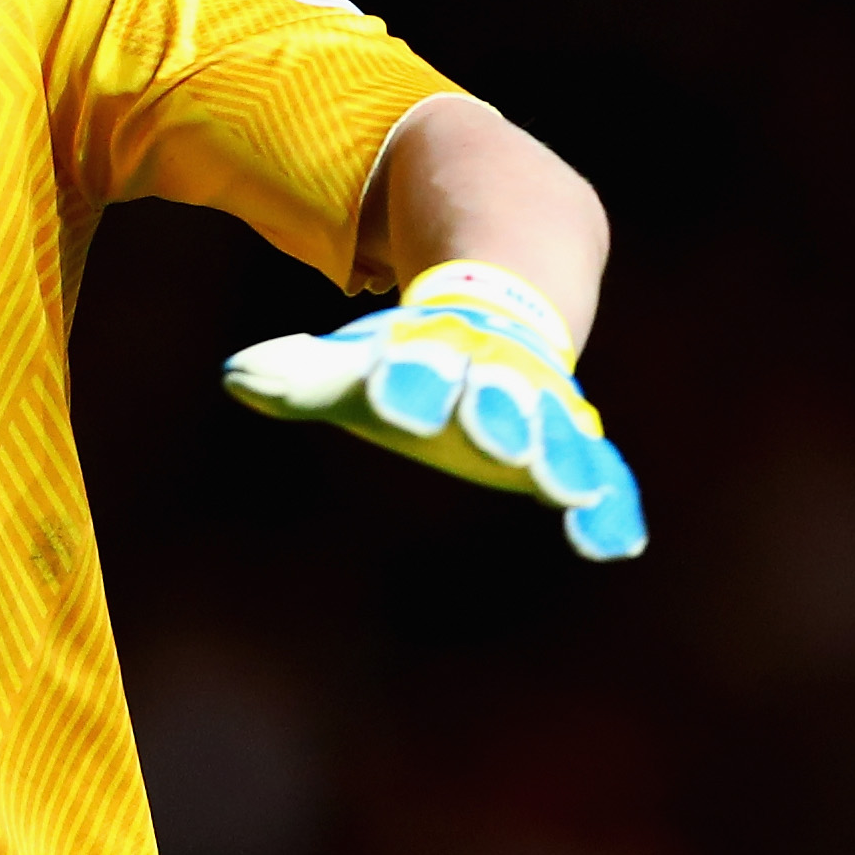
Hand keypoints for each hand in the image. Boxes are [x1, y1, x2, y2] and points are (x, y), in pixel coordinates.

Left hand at [223, 258, 647, 559]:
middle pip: (500, 393)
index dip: (407, 380)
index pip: (420, 365)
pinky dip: (610, 508)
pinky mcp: (574, 448)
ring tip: (566, 489)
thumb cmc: (411, 356)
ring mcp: (543, 412)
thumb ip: (300, 375)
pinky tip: (616, 546)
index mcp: (437, 354)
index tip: (391, 398)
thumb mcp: (355, 363)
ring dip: (561, 458)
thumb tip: (238, 376)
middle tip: (497, 438)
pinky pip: (603, 476)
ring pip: (559, 433)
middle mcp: (498, 379)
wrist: (502, 309)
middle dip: (498, 412)